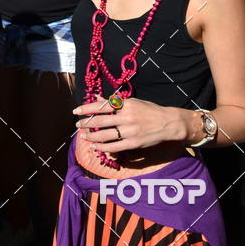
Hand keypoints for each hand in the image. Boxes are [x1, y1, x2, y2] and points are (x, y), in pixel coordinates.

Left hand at [73, 95, 187, 152]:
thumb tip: (98, 98)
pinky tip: (95, 146)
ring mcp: (129, 131)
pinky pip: (114, 147)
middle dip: (86, 123)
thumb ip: (115, 102)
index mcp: (126, 104)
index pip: (101, 106)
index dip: (87, 108)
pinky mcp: (133, 143)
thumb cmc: (149, 110)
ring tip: (83, 136)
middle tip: (77, 125)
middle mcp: (126, 117)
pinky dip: (102, 147)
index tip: (76, 111)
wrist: (168, 123)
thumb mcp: (133, 102)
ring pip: (105, 135)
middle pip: (100, 121)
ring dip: (91, 136)